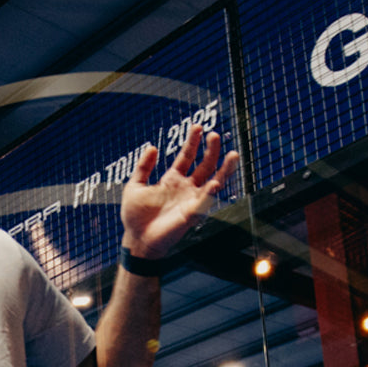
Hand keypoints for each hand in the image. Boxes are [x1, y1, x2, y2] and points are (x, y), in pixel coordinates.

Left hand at [121, 124, 238, 258]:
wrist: (137, 240)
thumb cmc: (135, 216)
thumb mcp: (135, 186)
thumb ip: (143, 167)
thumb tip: (152, 147)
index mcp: (172, 179)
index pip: (187, 156)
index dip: (193, 142)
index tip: (198, 127)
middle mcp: (185, 188)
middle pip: (204, 165)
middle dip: (211, 150)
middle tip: (214, 135)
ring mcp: (191, 200)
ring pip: (214, 181)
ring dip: (224, 169)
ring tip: (232, 155)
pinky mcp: (191, 214)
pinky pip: (204, 202)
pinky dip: (210, 193)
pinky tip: (214, 183)